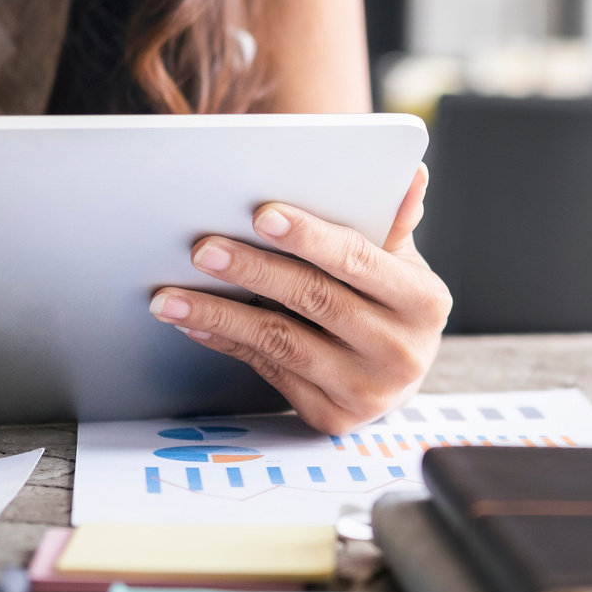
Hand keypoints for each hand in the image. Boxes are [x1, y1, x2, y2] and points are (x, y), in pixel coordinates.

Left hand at [148, 165, 451, 433]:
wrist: (397, 376)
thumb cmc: (389, 303)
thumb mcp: (400, 263)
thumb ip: (393, 222)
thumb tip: (411, 173)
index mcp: (422, 302)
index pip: (358, 259)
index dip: (309, 237)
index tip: (262, 215)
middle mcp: (400, 352)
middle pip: (314, 299)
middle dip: (252, 271)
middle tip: (202, 249)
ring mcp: (366, 392)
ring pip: (280, 341)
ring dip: (219, 314)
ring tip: (169, 295)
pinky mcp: (331, 418)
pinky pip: (267, 370)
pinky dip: (225, 342)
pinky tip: (193, 322)